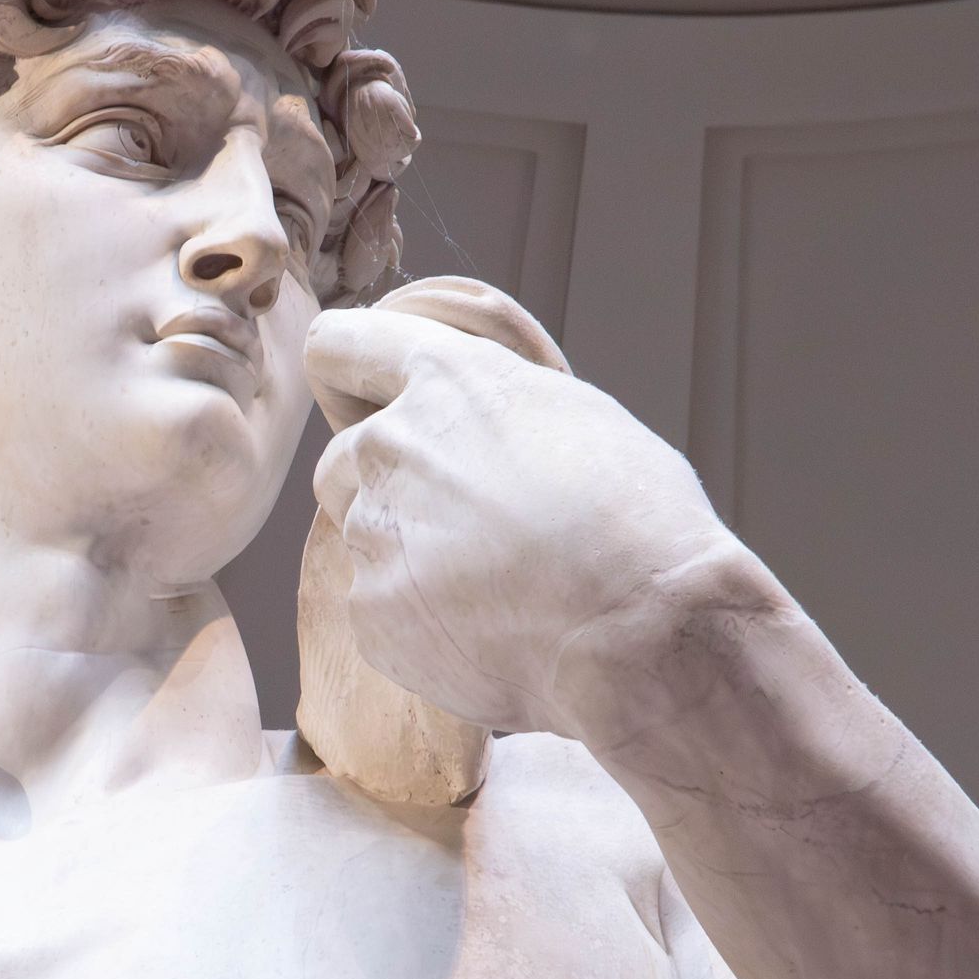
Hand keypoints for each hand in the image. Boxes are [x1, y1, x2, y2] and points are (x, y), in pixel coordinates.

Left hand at [304, 279, 729, 735]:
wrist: (638, 628)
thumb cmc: (636, 519)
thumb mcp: (578, 417)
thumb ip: (498, 409)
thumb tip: (481, 427)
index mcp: (444, 380)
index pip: (339, 346)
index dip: (349, 373)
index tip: (367, 399)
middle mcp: (390, 446)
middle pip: (345, 459)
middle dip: (389, 486)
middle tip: (465, 524)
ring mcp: (374, 532)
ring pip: (364, 537)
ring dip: (407, 554)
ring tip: (491, 584)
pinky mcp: (371, 611)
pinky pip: (380, 609)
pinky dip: (420, 623)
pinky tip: (488, 633)